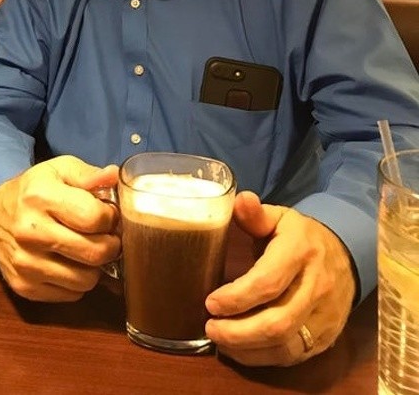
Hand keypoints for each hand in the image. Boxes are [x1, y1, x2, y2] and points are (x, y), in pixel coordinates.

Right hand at [0, 155, 120, 301]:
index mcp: (39, 197)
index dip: (110, 217)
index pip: (95, 218)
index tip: (107, 214)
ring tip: (85, 248)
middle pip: (95, 252)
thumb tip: (114, 176)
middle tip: (105, 236)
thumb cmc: (33, 191)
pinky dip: (77, 281)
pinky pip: (72, 294)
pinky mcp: (24, 286)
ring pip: (87, 280)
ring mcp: (25, 263)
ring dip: (94, 266)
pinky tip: (68, 261)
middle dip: (110, 245)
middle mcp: (29, 232)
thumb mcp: (59, 170)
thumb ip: (88, 174)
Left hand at [204, 191, 355, 365]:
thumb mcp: (280, 218)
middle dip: (238, 331)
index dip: (237, 297)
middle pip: (277, 322)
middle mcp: (316, 287)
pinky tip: (240, 349)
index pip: (268, 282)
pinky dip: (263, 357)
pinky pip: (294, 355)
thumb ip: (255, 214)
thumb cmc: (300, 236)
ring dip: (248, 348)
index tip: (210, 302)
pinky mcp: (327, 337)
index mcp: (300, 252)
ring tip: (220, 340)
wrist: (347, 255)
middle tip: (210, 327)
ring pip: (286, 344)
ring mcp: (324, 316)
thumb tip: (239, 199)